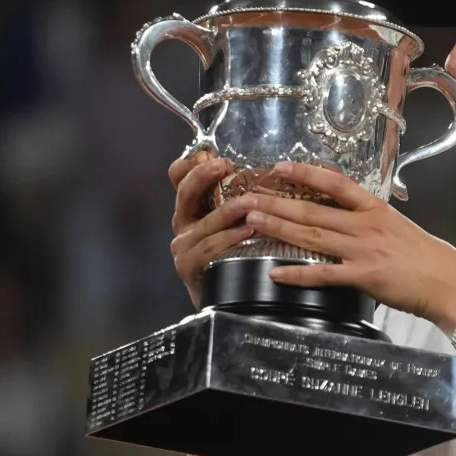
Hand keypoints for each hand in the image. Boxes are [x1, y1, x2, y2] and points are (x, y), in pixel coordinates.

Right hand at [168, 153, 257, 307]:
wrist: (232, 301)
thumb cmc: (243, 255)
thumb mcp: (244, 220)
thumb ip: (248, 198)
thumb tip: (275, 169)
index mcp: (194, 207)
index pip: (180, 177)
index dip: (190, 164)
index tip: (211, 154)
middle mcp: (184, 223)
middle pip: (185, 192)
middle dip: (203, 176)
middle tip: (224, 165)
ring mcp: (183, 246)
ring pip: (204, 223)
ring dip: (228, 211)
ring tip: (251, 202)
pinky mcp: (189, 266)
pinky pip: (209, 248)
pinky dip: (230, 239)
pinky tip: (249, 232)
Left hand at [244, 162, 455, 329]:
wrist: (450, 284)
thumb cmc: (429, 258)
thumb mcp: (400, 228)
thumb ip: (371, 221)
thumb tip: (345, 216)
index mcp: (376, 209)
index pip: (336, 184)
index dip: (306, 174)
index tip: (280, 167)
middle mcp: (366, 225)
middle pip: (314, 210)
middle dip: (277, 202)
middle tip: (246, 197)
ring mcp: (364, 250)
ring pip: (313, 237)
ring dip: (279, 229)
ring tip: (252, 222)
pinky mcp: (364, 277)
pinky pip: (324, 274)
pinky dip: (298, 274)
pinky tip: (275, 272)